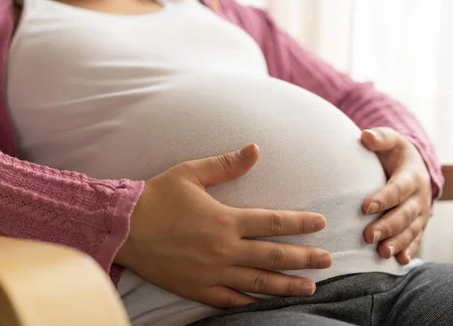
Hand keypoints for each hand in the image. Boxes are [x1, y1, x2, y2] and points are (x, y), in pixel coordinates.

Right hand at [117, 144, 331, 308]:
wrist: (123, 228)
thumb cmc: (157, 197)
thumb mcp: (192, 173)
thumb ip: (227, 164)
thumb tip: (256, 149)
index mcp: (226, 220)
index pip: (274, 222)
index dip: (301, 224)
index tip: (320, 224)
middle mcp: (224, 250)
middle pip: (274, 256)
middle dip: (305, 258)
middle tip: (328, 260)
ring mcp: (213, 274)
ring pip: (259, 283)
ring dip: (287, 285)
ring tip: (311, 287)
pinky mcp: (198, 289)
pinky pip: (232, 301)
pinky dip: (253, 303)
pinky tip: (267, 304)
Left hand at [360, 128, 431, 264]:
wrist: (416, 165)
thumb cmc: (395, 152)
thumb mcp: (391, 141)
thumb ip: (380, 138)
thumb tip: (365, 135)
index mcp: (411, 175)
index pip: (398, 188)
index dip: (384, 198)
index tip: (365, 206)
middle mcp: (419, 196)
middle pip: (405, 214)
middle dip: (387, 226)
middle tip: (368, 236)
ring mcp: (421, 213)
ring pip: (411, 230)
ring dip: (397, 242)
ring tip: (382, 252)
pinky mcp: (419, 224)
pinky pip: (416, 239)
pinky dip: (409, 250)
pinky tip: (401, 261)